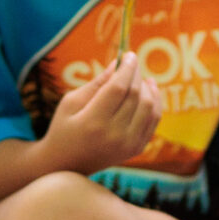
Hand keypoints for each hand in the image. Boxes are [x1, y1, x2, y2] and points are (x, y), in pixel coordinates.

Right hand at [42, 52, 162, 174]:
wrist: (66, 165)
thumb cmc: (63, 128)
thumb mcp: (70, 102)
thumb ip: (96, 83)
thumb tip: (118, 64)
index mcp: (93, 122)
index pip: (119, 88)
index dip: (127, 68)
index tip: (129, 54)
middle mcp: (114, 135)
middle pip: (136, 96)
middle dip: (137, 74)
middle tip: (132, 62)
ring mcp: (128, 145)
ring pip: (149, 107)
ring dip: (148, 88)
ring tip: (141, 77)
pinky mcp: (136, 149)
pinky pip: (153, 121)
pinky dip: (155, 103)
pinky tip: (149, 91)